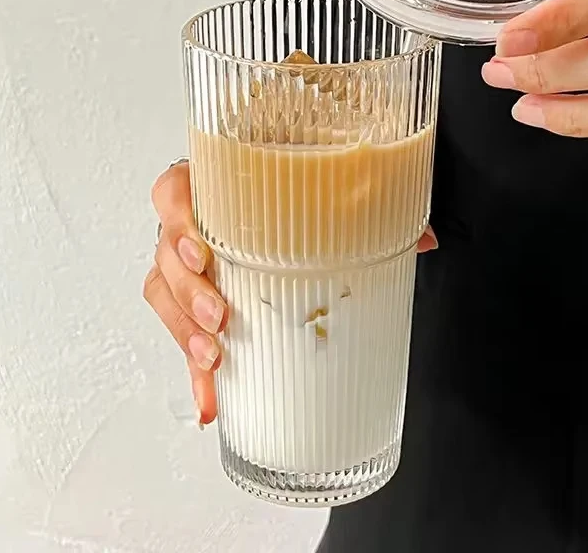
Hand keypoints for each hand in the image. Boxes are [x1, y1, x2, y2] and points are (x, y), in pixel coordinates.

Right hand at [145, 164, 437, 424]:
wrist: (283, 205)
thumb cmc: (291, 195)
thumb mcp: (326, 193)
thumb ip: (368, 208)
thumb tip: (423, 238)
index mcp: (217, 187)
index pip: (174, 189)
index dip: (177, 218)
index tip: (201, 250)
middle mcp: (194, 225)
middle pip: (165, 253)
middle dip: (189, 290)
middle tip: (221, 314)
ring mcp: (191, 266)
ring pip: (164, 295)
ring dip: (185, 331)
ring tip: (214, 358)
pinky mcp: (197, 307)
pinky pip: (185, 337)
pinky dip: (197, 374)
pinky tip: (212, 400)